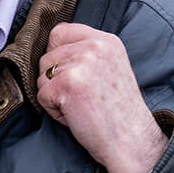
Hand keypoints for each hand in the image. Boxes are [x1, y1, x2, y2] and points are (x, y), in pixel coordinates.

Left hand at [38, 22, 167, 172]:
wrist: (132, 141)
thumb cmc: (118, 112)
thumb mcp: (108, 68)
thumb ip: (84, 54)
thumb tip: (49, 50)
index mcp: (106, 40)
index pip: (59, 32)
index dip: (56, 55)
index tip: (70, 75)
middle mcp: (94, 46)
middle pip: (46, 56)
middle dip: (54, 80)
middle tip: (81, 97)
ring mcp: (81, 63)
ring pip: (41, 76)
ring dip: (54, 96)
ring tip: (80, 106)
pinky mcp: (67, 83)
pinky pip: (41, 95)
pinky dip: (54, 111)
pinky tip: (76, 115)